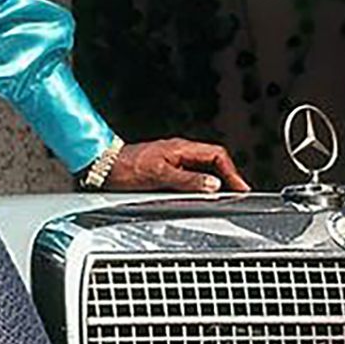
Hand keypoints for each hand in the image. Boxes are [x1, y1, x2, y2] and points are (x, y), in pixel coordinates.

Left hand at [100, 138, 250, 193]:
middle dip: (228, 176)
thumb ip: (187, 180)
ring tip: (224, 195)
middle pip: (213, 161)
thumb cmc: (126, 168)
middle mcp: (179, 152)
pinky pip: (191, 174)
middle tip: (237, 192)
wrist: (104, 167)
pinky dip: (201, 183)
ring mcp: (172, 159)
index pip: (216, 155)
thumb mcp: (159, 176)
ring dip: (215, 180)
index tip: (240, 187)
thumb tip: (213, 185)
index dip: (232, 172)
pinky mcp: (165, 168)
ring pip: (202, 168)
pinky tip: (201, 194)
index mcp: (180, 148)